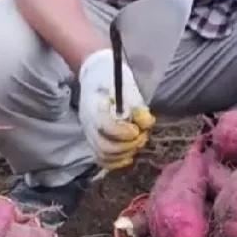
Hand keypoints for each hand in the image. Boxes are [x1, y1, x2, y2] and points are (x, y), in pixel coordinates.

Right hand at [77, 48, 154, 169]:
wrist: (95, 75)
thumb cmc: (112, 79)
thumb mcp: (126, 87)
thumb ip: (137, 106)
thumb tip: (147, 123)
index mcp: (95, 107)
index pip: (105, 127)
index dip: (122, 132)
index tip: (136, 129)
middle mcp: (88, 123)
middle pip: (104, 146)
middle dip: (127, 146)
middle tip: (141, 137)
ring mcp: (89, 133)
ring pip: (103, 155)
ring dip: (124, 153)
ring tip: (137, 142)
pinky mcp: (93, 140)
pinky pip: (102, 158)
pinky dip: (116, 162)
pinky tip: (129, 155)